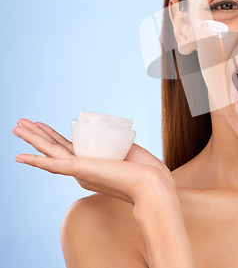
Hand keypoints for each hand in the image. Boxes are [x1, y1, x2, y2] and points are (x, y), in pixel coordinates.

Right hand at [12, 119, 175, 205]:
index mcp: (91, 164)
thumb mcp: (129, 150)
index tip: (42, 125)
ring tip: (16, 127)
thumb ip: (120, 146)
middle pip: (54, 148)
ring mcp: (80, 171)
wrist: (152, 184)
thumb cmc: (146, 171)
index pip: (66, 147)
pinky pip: (53, 166)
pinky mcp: (82, 171)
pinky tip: (21, 157)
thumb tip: (121, 139)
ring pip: (49, 152)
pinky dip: (35, 161)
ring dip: (32, 139)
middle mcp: (81, 170)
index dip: (53, 135)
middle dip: (36, 134)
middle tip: (19, 122)